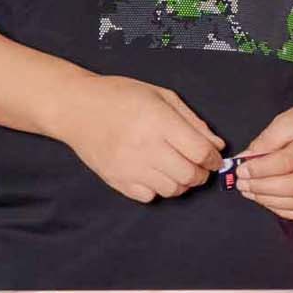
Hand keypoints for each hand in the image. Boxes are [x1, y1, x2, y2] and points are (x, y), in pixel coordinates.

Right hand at [55, 75, 223, 201]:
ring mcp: (129, 167)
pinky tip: (155, 173)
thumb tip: (216, 145)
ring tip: (177, 168)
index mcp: (159, 122)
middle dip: (202, 173)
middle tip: (198, 165)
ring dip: (182, 183)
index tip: (213, 157)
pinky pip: (149, 197)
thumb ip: (192, 121)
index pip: (199, 152)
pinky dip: (158, 189)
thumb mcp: (161, 96)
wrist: (76, 108)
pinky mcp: (116, 180)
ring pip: (172, 190)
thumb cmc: (120, 96)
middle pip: (190, 175)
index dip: (213, 158)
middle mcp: (145, 147)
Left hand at [233, 102, 292, 222]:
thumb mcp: (289, 120)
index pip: (287, 163)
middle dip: (261, 187)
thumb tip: (245, 161)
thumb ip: (266, 141)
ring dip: (268, 200)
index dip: (260, 169)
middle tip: (242, 183)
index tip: (241, 170)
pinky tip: (269, 200)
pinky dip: (283, 210)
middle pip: (292, 187)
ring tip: (251, 191)